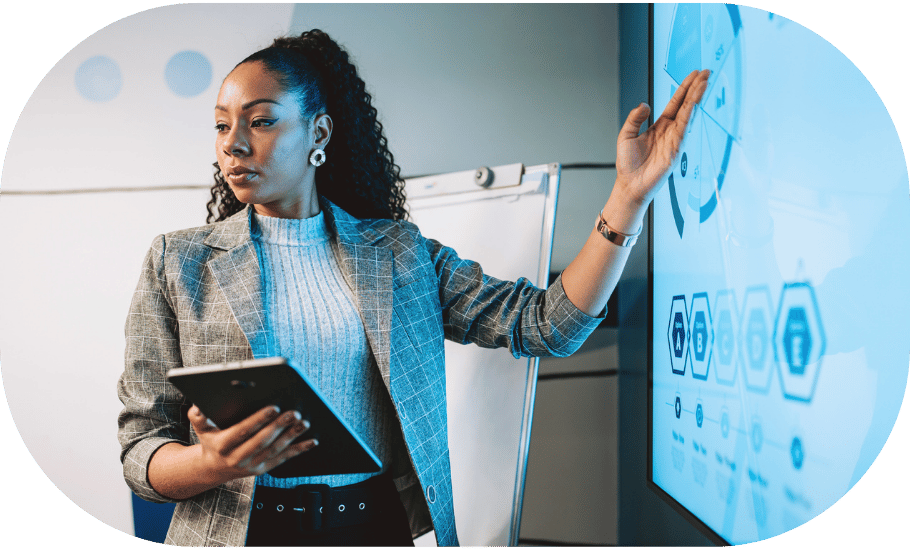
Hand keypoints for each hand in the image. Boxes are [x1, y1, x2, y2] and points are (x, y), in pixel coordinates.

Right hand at [188, 404, 316, 481]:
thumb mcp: (201, 428)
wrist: (214, 468)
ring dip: (291, 436)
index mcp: (223, 445)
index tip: (274, 406)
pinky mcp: (264, 469)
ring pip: (275, 450)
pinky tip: (312, 441)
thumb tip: (198, 406)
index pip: (243, 431)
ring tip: (304, 422)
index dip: (259, 419)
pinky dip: (299, 450)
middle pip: (262, 441)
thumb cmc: (211, 441)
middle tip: (294, 412)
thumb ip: (198, 416)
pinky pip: (284, 459)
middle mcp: (237, 458)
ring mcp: (252, 465)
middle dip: (279, 426)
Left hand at [614, 69, 709, 209]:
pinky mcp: (675, 150)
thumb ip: (634, 118)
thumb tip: (644, 105)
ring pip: (688, 114)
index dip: (685, 88)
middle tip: (706, 72)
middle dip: (696, 88)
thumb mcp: (626, 135)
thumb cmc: (629, 164)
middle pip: (686, 104)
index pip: (676, 102)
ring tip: (704, 82)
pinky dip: (689, 115)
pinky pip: (684, 129)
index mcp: (660, 126)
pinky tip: (694, 103)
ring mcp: (674, 139)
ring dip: (696, 98)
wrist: (630, 185)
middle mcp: (670, 131)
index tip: (695, 75)